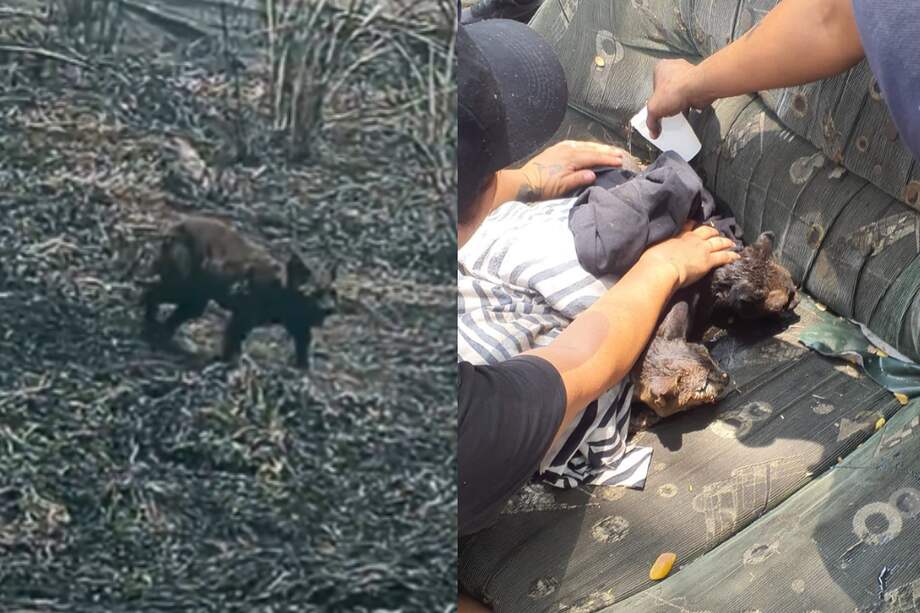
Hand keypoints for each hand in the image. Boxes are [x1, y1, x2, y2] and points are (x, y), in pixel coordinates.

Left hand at [505, 140, 627, 201]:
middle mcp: (567, 149)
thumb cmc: (543, 187)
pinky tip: (588, 147)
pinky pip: (575, 144)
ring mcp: (561, 148)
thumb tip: (593, 174)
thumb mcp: (562, 187)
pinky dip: (585, 146)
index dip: (608, 159)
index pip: (594, 157)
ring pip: (584, 145)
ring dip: (597, 148)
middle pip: (591, 148)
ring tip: (609, 150)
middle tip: (619, 153)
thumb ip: (578, 179)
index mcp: (571, 158)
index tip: (620, 161)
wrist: (523, 182)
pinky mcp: (555, 149)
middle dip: (606, 151)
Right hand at [640, 222, 739, 288]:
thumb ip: (657, 247)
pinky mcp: (708, 260)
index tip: (695, 223)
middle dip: (713, 231)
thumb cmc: (652, 260)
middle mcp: (692, 239)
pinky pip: (724, 256)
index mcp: (677, 235)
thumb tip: (653, 249)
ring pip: (718, 242)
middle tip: (716, 232)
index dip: (693, 224)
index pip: (688, 226)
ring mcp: (702, 249)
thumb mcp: (652, 248)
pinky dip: (731, 256)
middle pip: (706, 231)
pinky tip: (737, 256)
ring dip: (725, 241)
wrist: (661, 268)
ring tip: (731, 243)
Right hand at [646, 59, 713, 138]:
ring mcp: (688, 75)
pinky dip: (689, 106)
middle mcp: (675, 69)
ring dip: (679, 105)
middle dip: (667, 103)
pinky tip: (686, 113)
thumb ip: (651, 121)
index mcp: (661, 68)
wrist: (700, 89)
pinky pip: (691, 98)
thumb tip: (652, 129)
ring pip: (680, 94)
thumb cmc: (678, 88)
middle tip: (665, 114)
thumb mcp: (654, 109)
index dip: (653, 101)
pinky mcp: (698, 84)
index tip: (655, 111)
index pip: (653, 88)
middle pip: (667, 91)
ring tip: (676, 114)